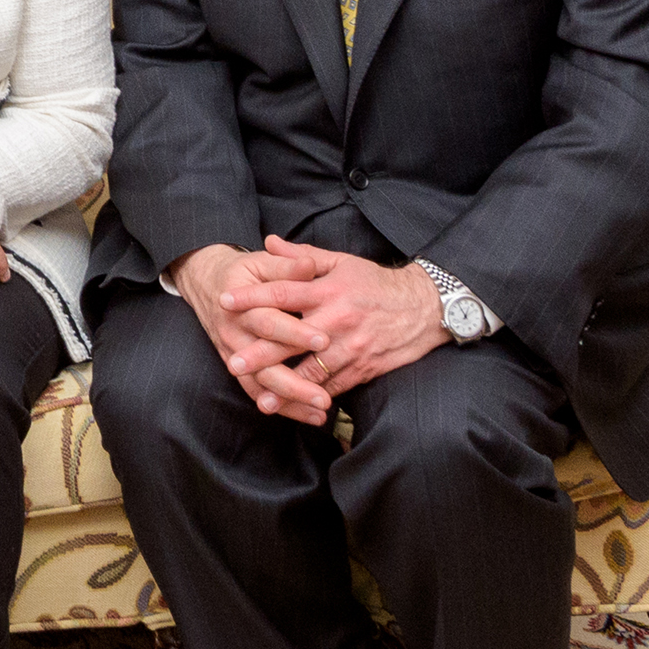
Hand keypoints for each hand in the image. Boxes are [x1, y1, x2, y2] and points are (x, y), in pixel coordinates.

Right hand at [169, 243, 329, 420]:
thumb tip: (309, 265)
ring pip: (261, 383)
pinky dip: (283, 407)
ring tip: (321, 412)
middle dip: (294, 382)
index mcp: (242, 305)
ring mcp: (234, 354)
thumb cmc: (242, 272)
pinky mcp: (237, 368)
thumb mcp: (261, 262)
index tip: (324, 340)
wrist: (206, 284)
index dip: (295, 332)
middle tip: (323, 396)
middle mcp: (235, 334)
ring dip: (291, 401)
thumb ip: (286, 265)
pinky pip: (258, 392)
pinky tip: (309, 417)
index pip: (270, 322)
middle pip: (264, 364)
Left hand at [227, 238, 446, 394]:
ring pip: (313, 371)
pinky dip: (314, 397)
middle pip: (293, 338)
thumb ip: (303, 256)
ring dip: (286, 387)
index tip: (225, 302)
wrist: (423, 308)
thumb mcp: (342, 262)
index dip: (253, 297)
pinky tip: (296, 406)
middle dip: (261, 353)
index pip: (284, 292)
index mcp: (329, 290)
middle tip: (233, 363)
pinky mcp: (363, 368)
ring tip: (262, 398)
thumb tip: (269, 242)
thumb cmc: (376, 284)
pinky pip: (335, 386)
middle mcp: (338, 319)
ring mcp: (351, 347)